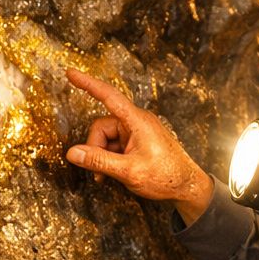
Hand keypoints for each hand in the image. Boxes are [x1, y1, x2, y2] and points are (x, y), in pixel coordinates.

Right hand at [64, 68, 212, 224]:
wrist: (188, 187)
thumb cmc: (166, 176)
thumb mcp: (129, 171)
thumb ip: (99, 161)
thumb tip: (73, 153)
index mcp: (137, 121)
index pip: (108, 96)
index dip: (87, 84)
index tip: (70, 73)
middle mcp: (137, 122)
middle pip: (102, 126)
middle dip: (95, 148)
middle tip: (97, 171)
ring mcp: (137, 131)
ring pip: (107, 137)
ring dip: (102, 156)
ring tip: (106, 176)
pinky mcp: (138, 141)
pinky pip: (116, 144)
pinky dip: (110, 158)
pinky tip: (112, 173)